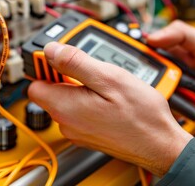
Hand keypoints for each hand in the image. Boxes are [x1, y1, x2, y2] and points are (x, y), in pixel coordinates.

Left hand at [28, 42, 192, 175]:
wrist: (160, 145)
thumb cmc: (141, 115)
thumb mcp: (109, 78)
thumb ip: (75, 63)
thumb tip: (51, 50)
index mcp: (65, 107)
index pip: (34, 83)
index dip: (45, 66)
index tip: (61, 56)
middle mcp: (66, 123)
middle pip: (51, 91)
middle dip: (67, 75)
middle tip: (93, 68)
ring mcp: (77, 131)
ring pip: (68, 100)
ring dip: (81, 87)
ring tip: (106, 83)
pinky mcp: (89, 134)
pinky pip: (80, 111)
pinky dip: (90, 100)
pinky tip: (109, 97)